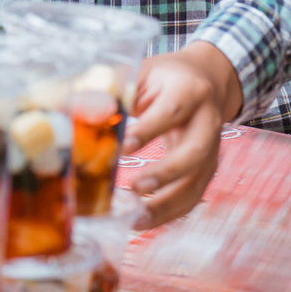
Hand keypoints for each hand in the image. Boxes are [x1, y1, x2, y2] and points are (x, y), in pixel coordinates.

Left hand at [123, 40, 242, 227]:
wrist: (209, 78)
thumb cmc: (167, 76)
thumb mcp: (144, 71)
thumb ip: (117, 89)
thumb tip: (77, 108)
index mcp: (189, 90)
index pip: (171, 111)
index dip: (148, 130)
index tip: (123, 147)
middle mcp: (208, 119)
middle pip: (194, 151)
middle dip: (166, 173)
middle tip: (135, 188)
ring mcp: (213, 147)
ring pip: (198, 181)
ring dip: (168, 204)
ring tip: (136, 219)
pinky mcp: (208, 167)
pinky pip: (194, 195)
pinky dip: (171, 212)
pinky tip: (145, 221)